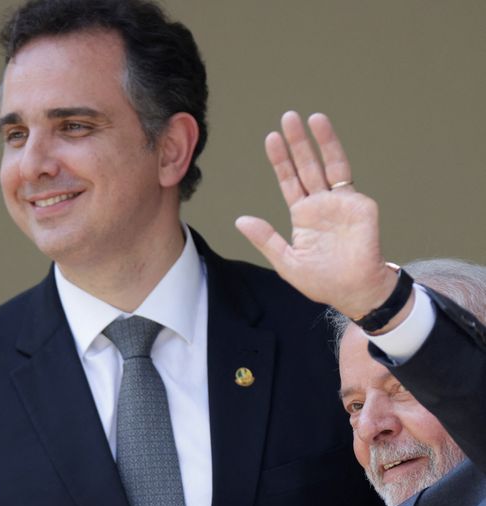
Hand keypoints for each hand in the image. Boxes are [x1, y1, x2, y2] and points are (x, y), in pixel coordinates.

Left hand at [236, 112, 397, 320]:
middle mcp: (322, 204)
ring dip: (321, 141)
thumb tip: (240, 220)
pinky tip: (327, 146)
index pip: (289, 181)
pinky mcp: (360, 205)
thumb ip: (266, 239)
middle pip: (307, 166)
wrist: (353, 292)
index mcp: (304, 216)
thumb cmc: (323, 282)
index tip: (271, 139)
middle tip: (288, 117)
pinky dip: (338, 159)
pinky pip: (347, 180)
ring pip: (329, 165)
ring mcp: (342, 203)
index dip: (281, 161)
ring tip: (312, 117)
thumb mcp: (287, 262)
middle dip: (298, 143)